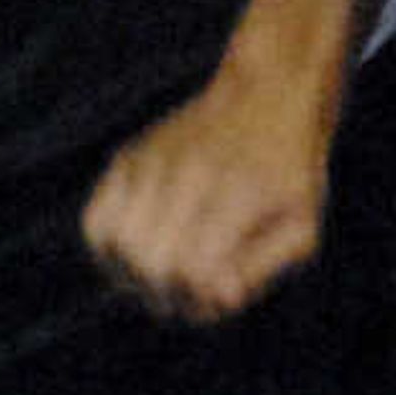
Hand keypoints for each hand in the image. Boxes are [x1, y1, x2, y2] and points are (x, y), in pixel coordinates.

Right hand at [83, 51, 336, 323]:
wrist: (266, 94)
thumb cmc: (290, 174)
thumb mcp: (301, 227)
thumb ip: (260, 270)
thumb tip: (217, 298)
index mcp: (235, 194)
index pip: (192, 271)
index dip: (202, 300)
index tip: (221, 290)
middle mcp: (187, 175)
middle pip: (151, 264)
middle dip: (171, 293)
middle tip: (194, 287)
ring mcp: (152, 164)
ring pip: (117, 246)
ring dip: (138, 275)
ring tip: (166, 271)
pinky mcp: (128, 159)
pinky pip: (95, 222)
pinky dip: (110, 248)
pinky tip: (141, 248)